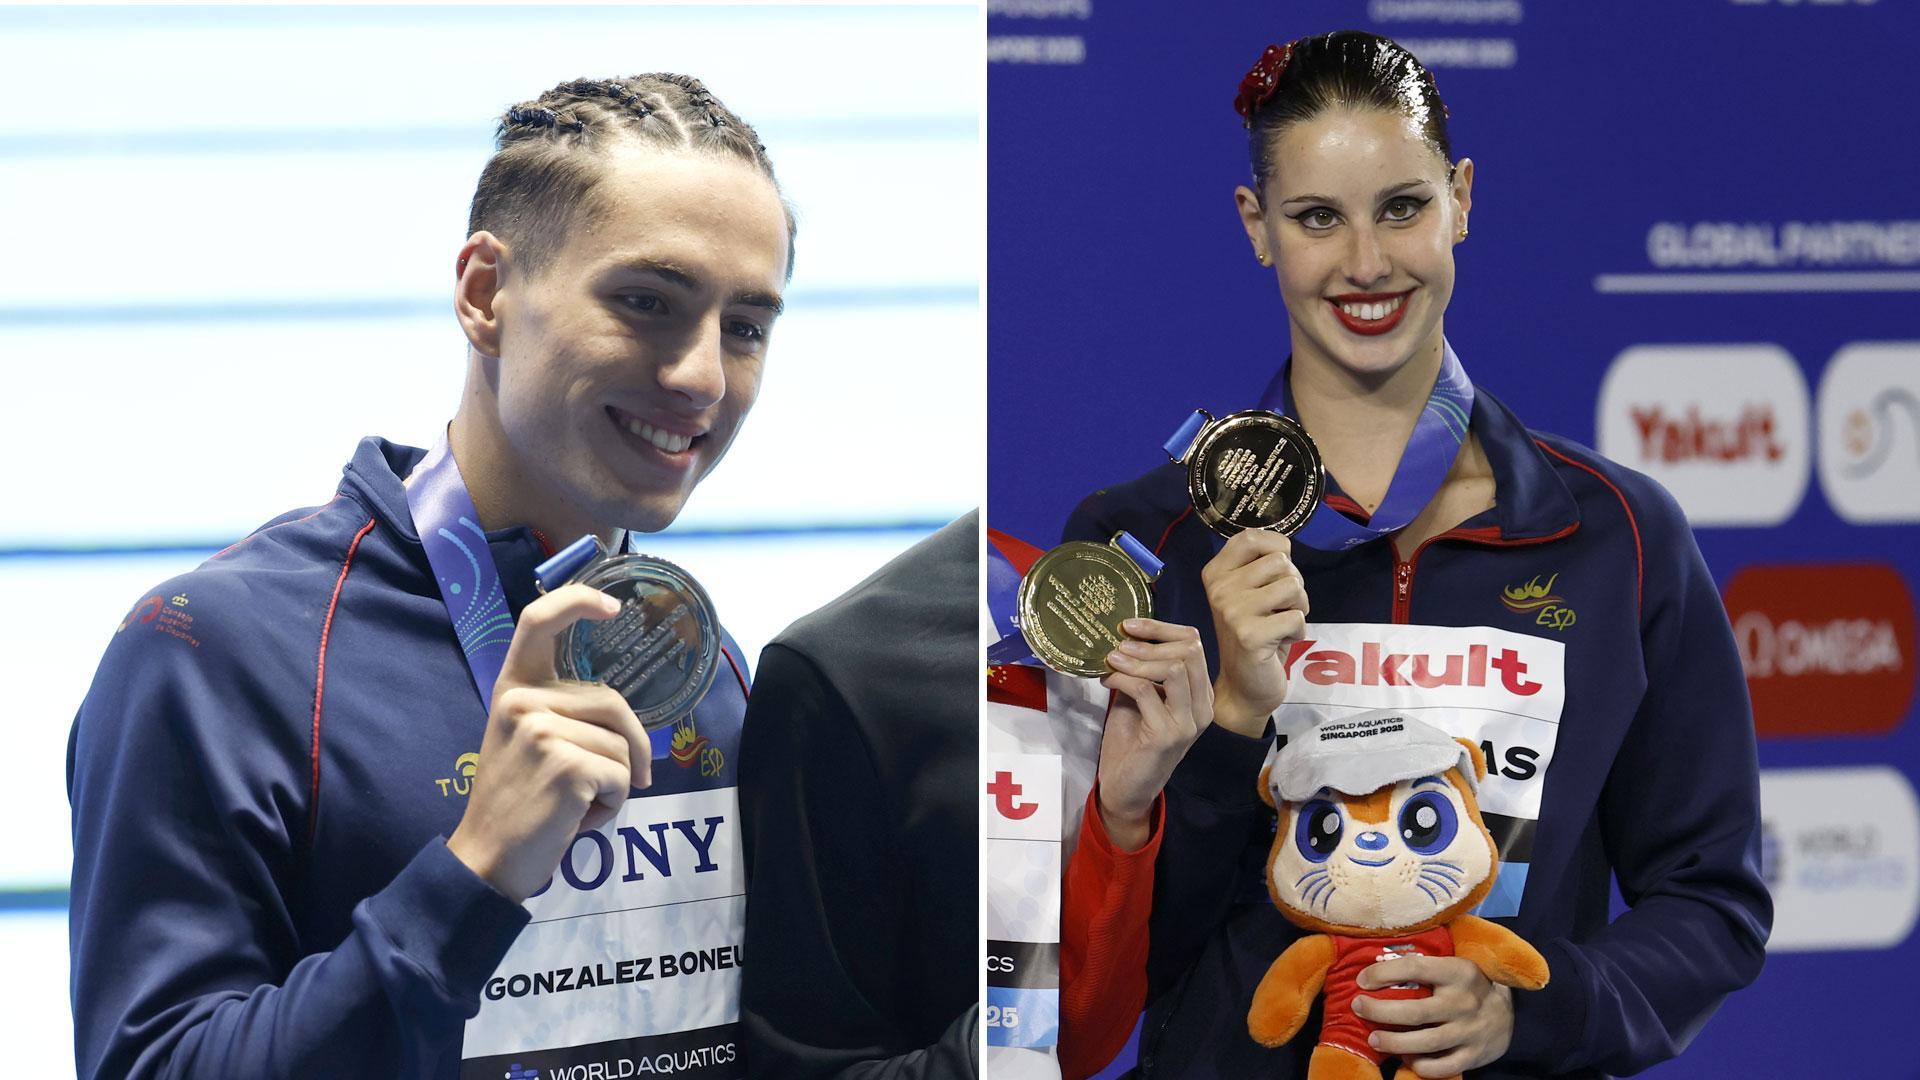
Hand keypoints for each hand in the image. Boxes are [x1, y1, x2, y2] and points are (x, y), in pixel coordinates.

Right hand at [447, 584, 651, 902]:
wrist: (488, 859)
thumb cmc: (518, 804)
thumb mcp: (527, 742)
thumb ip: (562, 713)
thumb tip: (627, 718)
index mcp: (512, 688)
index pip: (538, 621)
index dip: (577, 601)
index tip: (613, 607)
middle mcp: (523, 701)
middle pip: (613, 702)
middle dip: (633, 745)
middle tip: (625, 781)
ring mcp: (543, 730)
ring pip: (622, 744)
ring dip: (616, 782)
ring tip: (576, 804)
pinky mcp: (567, 764)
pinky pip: (622, 775)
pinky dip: (613, 804)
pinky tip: (577, 818)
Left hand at [1095, 619, 1212, 851]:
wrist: (1127, 787)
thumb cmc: (1133, 740)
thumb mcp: (1141, 697)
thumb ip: (1143, 670)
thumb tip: (1124, 634)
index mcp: (1200, 695)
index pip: (1194, 644)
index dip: (1162, 627)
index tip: (1130, 624)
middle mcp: (1203, 707)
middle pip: (1190, 651)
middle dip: (1150, 641)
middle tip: (1118, 643)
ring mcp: (1189, 722)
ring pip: (1176, 668)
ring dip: (1138, 659)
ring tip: (1112, 660)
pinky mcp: (1168, 735)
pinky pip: (1147, 691)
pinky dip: (1123, 679)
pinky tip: (1107, 681)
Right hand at [1200, 529, 1308, 735]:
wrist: (1243, 686)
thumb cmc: (1253, 634)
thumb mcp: (1250, 593)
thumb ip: (1261, 567)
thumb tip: (1285, 546)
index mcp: (1215, 574)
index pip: (1251, 537)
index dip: (1278, 547)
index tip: (1279, 570)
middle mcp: (1219, 589)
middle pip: (1282, 562)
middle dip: (1294, 585)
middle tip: (1279, 608)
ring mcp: (1232, 612)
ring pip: (1293, 587)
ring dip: (1298, 608)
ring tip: (1280, 624)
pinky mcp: (1250, 636)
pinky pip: (1297, 618)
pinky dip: (1298, 632)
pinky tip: (1279, 642)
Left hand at [1352, 955, 1514, 1076]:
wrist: (1509, 1014)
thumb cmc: (1467, 986)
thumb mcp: (1454, 966)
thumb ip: (1424, 965)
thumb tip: (1376, 963)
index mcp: (1459, 972)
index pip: (1415, 968)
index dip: (1383, 973)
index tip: (1362, 980)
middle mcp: (1465, 1002)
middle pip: (1415, 1011)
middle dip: (1379, 1010)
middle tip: (1358, 1007)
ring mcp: (1470, 1031)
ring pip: (1426, 1042)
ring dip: (1394, 1042)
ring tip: (1374, 1039)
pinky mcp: (1474, 1055)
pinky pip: (1442, 1066)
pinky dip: (1420, 1065)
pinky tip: (1406, 1058)